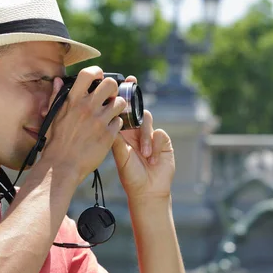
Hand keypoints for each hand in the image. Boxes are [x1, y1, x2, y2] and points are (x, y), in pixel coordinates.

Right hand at [41, 66, 127, 184]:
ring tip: (111, 114)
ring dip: (118, 106)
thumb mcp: (52, 117)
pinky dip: (116, 125)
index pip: (89, 74)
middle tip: (109, 97)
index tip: (99, 78)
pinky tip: (108, 129)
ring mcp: (99, 121)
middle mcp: (87, 108)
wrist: (61, 167)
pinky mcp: (108, 135)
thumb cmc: (54, 143)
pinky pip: (120, 122)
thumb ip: (56, 96)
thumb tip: (57, 80)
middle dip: (113, 89)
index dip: (97, 72)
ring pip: (120, 103)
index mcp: (72, 101)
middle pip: (111, 84)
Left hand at [111, 75, 174, 198]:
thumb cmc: (130, 176)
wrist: (148, 191)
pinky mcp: (163, 141)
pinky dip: (156, 146)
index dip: (119, 96)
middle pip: (137, 108)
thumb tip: (109, 120)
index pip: (119, 111)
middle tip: (132, 82)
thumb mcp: (121, 156)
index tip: (116, 81)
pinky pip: (160, 134)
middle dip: (135, 96)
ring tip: (145, 154)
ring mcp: (150, 134)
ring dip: (146, 138)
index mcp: (121, 132)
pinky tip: (153, 159)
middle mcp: (135, 131)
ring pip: (148, 120)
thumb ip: (116, 139)